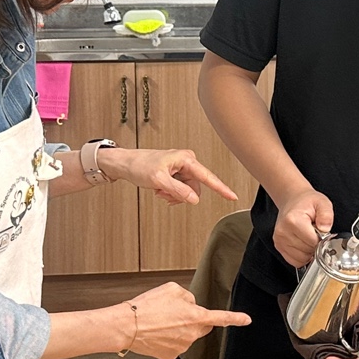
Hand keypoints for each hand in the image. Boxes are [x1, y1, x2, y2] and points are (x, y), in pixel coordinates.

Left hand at [101, 147, 236, 204]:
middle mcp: (187, 161)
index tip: (233, 196)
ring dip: (174, 195)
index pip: (208, 177)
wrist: (126, 163)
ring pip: (188, 190)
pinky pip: (181, 188)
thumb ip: (178, 191)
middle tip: (164, 195)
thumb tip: (195, 199)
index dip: (221, 188)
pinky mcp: (177, 172)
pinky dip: (171, 192)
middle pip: (195, 187)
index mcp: (186, 159)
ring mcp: (182, 167)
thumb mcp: (159, 181)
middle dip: (181, 195)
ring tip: (160, 191)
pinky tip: (160, 189)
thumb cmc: (139, 166)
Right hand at [119, 282, 250, 358]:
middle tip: (175, 313)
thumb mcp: (172, 289)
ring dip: (179, 329)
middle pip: (201, 326)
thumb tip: (191, 305)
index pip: (222, 318)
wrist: (127, 325)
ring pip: (187, 335)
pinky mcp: (170, 356)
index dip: (236, 318)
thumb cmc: (148, 305)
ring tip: (160, 321)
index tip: (247, 320)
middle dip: (195, 319)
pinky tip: (157, 332)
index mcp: (196, 316)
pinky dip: (168, 339)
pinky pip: (175, 345)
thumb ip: (189, 296)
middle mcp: (192, 334)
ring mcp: (182, 347)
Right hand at [273, 187, 333, 267]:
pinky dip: (302, 257)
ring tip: (309, 238)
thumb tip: (325, 229)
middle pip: (307, 251)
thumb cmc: (307, 203)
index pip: (312, 242)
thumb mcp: (322, 203)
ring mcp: (279, 240)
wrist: (292, 201)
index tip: (321, 232)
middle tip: (316, 234)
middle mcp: (283, 231)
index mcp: (293, 220)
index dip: (321, 239)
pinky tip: (304, 244)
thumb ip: (326, 215)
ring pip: (301, 259)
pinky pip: (294, 261)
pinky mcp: (278, 246)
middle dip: (315, 245)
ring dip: (309, 252)